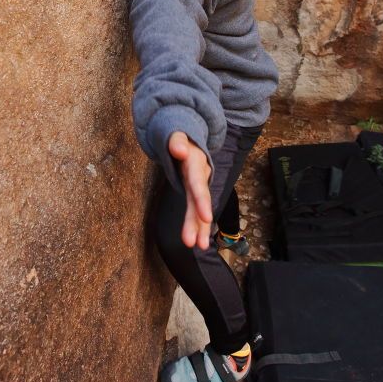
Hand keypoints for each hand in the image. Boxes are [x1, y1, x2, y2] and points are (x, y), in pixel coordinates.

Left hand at [168, 131, 213, 250]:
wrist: (187, 136)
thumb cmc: (178, 136)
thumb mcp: (176, 134)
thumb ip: (177, 141)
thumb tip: (179, 150)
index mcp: (195, 164)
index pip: (198, 184)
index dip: (202, 200)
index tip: (206, 217)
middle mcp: (200, 177)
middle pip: (199, 201)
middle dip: (199, 222)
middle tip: (198, 243)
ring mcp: (198, 186)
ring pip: (199, 209)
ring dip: (199, 228)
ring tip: (200, 247)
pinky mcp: (194, 193)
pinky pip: (196, 210)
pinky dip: (197, 226)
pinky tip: (197, 241)